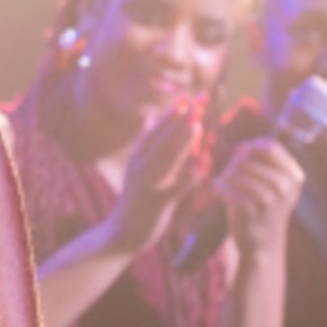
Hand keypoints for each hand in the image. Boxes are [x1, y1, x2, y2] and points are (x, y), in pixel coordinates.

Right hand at [104, 103, 203, 253]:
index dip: (171, 112)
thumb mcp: (137, 167)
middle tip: (198, 100)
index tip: (186, 94)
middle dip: (182, 118)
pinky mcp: (157, 203)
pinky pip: (175, 188)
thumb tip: (150, 117)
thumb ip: (146, 143)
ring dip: (183, 142)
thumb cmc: (136, 198)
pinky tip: (203, 169)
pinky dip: (189, 178)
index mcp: (139, 156)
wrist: (122, 232)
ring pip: (167, 159)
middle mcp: (142, 166)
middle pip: (163, 138)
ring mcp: (148, 184)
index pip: (156, 129)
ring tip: (198, 125)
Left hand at [212, 135, 305, 251]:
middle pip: (250, 158)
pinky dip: (220, 188)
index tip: (240, 154)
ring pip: (239, 173)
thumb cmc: (264, 209)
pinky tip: (220, 190)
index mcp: (294, 177)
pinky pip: (228, 188)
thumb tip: (242, 147)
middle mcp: (286, 186)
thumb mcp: (275, 185)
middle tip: (229, 173)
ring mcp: (270, 199)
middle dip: (235, 163)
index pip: (270, 147)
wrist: (263, 246)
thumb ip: (263, 163)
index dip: (251, 146)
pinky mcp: (251, 210)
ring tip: (225, 182)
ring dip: (227, 175)